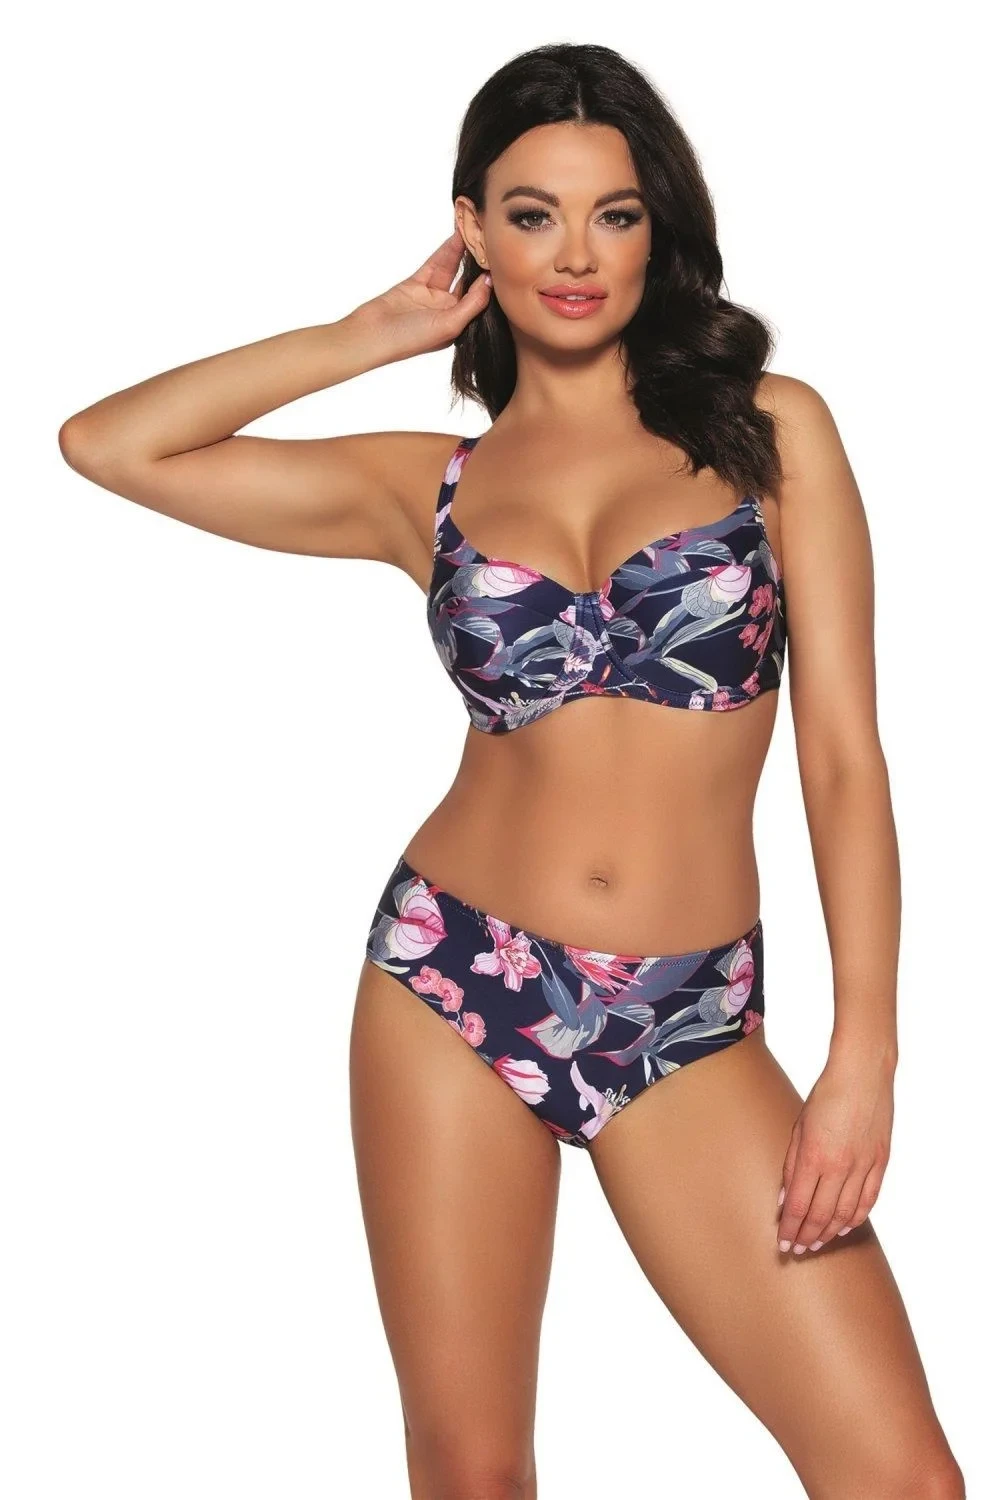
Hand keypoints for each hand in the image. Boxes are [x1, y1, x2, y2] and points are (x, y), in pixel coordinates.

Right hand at [349, 229, 492, 363]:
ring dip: (463, 251)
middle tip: (490, 241)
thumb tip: (490, 282)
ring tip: (474, 230)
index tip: (502, 260)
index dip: (491, 280)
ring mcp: (432, 296)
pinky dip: (446, 250)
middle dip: (478, 262)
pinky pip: (436, 263)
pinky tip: (457, 236)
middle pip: (468, 281)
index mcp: (458, 324)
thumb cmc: (409, 339)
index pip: (480, 299)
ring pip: (452, 268)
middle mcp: (447, 311)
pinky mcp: (417, 283)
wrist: (371, 334)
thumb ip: (471, 304)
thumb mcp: (449, 325)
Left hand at [775, 1046, 894, 1254]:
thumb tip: (786, 1200)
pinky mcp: (881, 1162)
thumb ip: (792, 1166)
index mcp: (814, 1156)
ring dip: (830, 1232)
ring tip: (817, 1243)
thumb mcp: (798, 1127)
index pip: (800, 1206)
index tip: (783, 1243)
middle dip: (807, 1236)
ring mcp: (864, 1165)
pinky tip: (844, 1226)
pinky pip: (868, 1200)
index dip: (790, 1229)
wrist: (862, 1074)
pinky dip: (855, 1218)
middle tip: (797, 1250)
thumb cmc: (825, 1096)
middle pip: (822, 1215)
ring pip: (846, 1213)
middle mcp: (840, 1166)